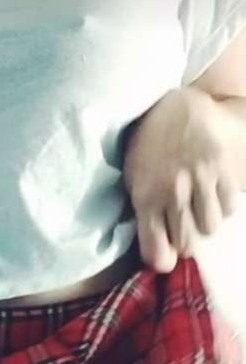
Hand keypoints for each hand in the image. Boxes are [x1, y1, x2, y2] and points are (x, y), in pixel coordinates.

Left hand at [122, 86, 240, 271]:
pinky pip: (230, 206)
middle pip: (187, 244)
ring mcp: (200, 179)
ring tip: (197, 206)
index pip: (157, 252)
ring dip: (205, 222)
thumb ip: (144, 215)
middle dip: (184, 241)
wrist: (173, 103)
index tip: (164, 256)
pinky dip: (223, 205)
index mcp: (145, 197)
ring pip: (211, 227)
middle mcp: (173, 192)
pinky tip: (212, 192)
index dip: (162, 260)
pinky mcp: (223, 167)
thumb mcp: (134, 179)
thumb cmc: (148, 145)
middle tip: (182, 226)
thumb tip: (159, 255)